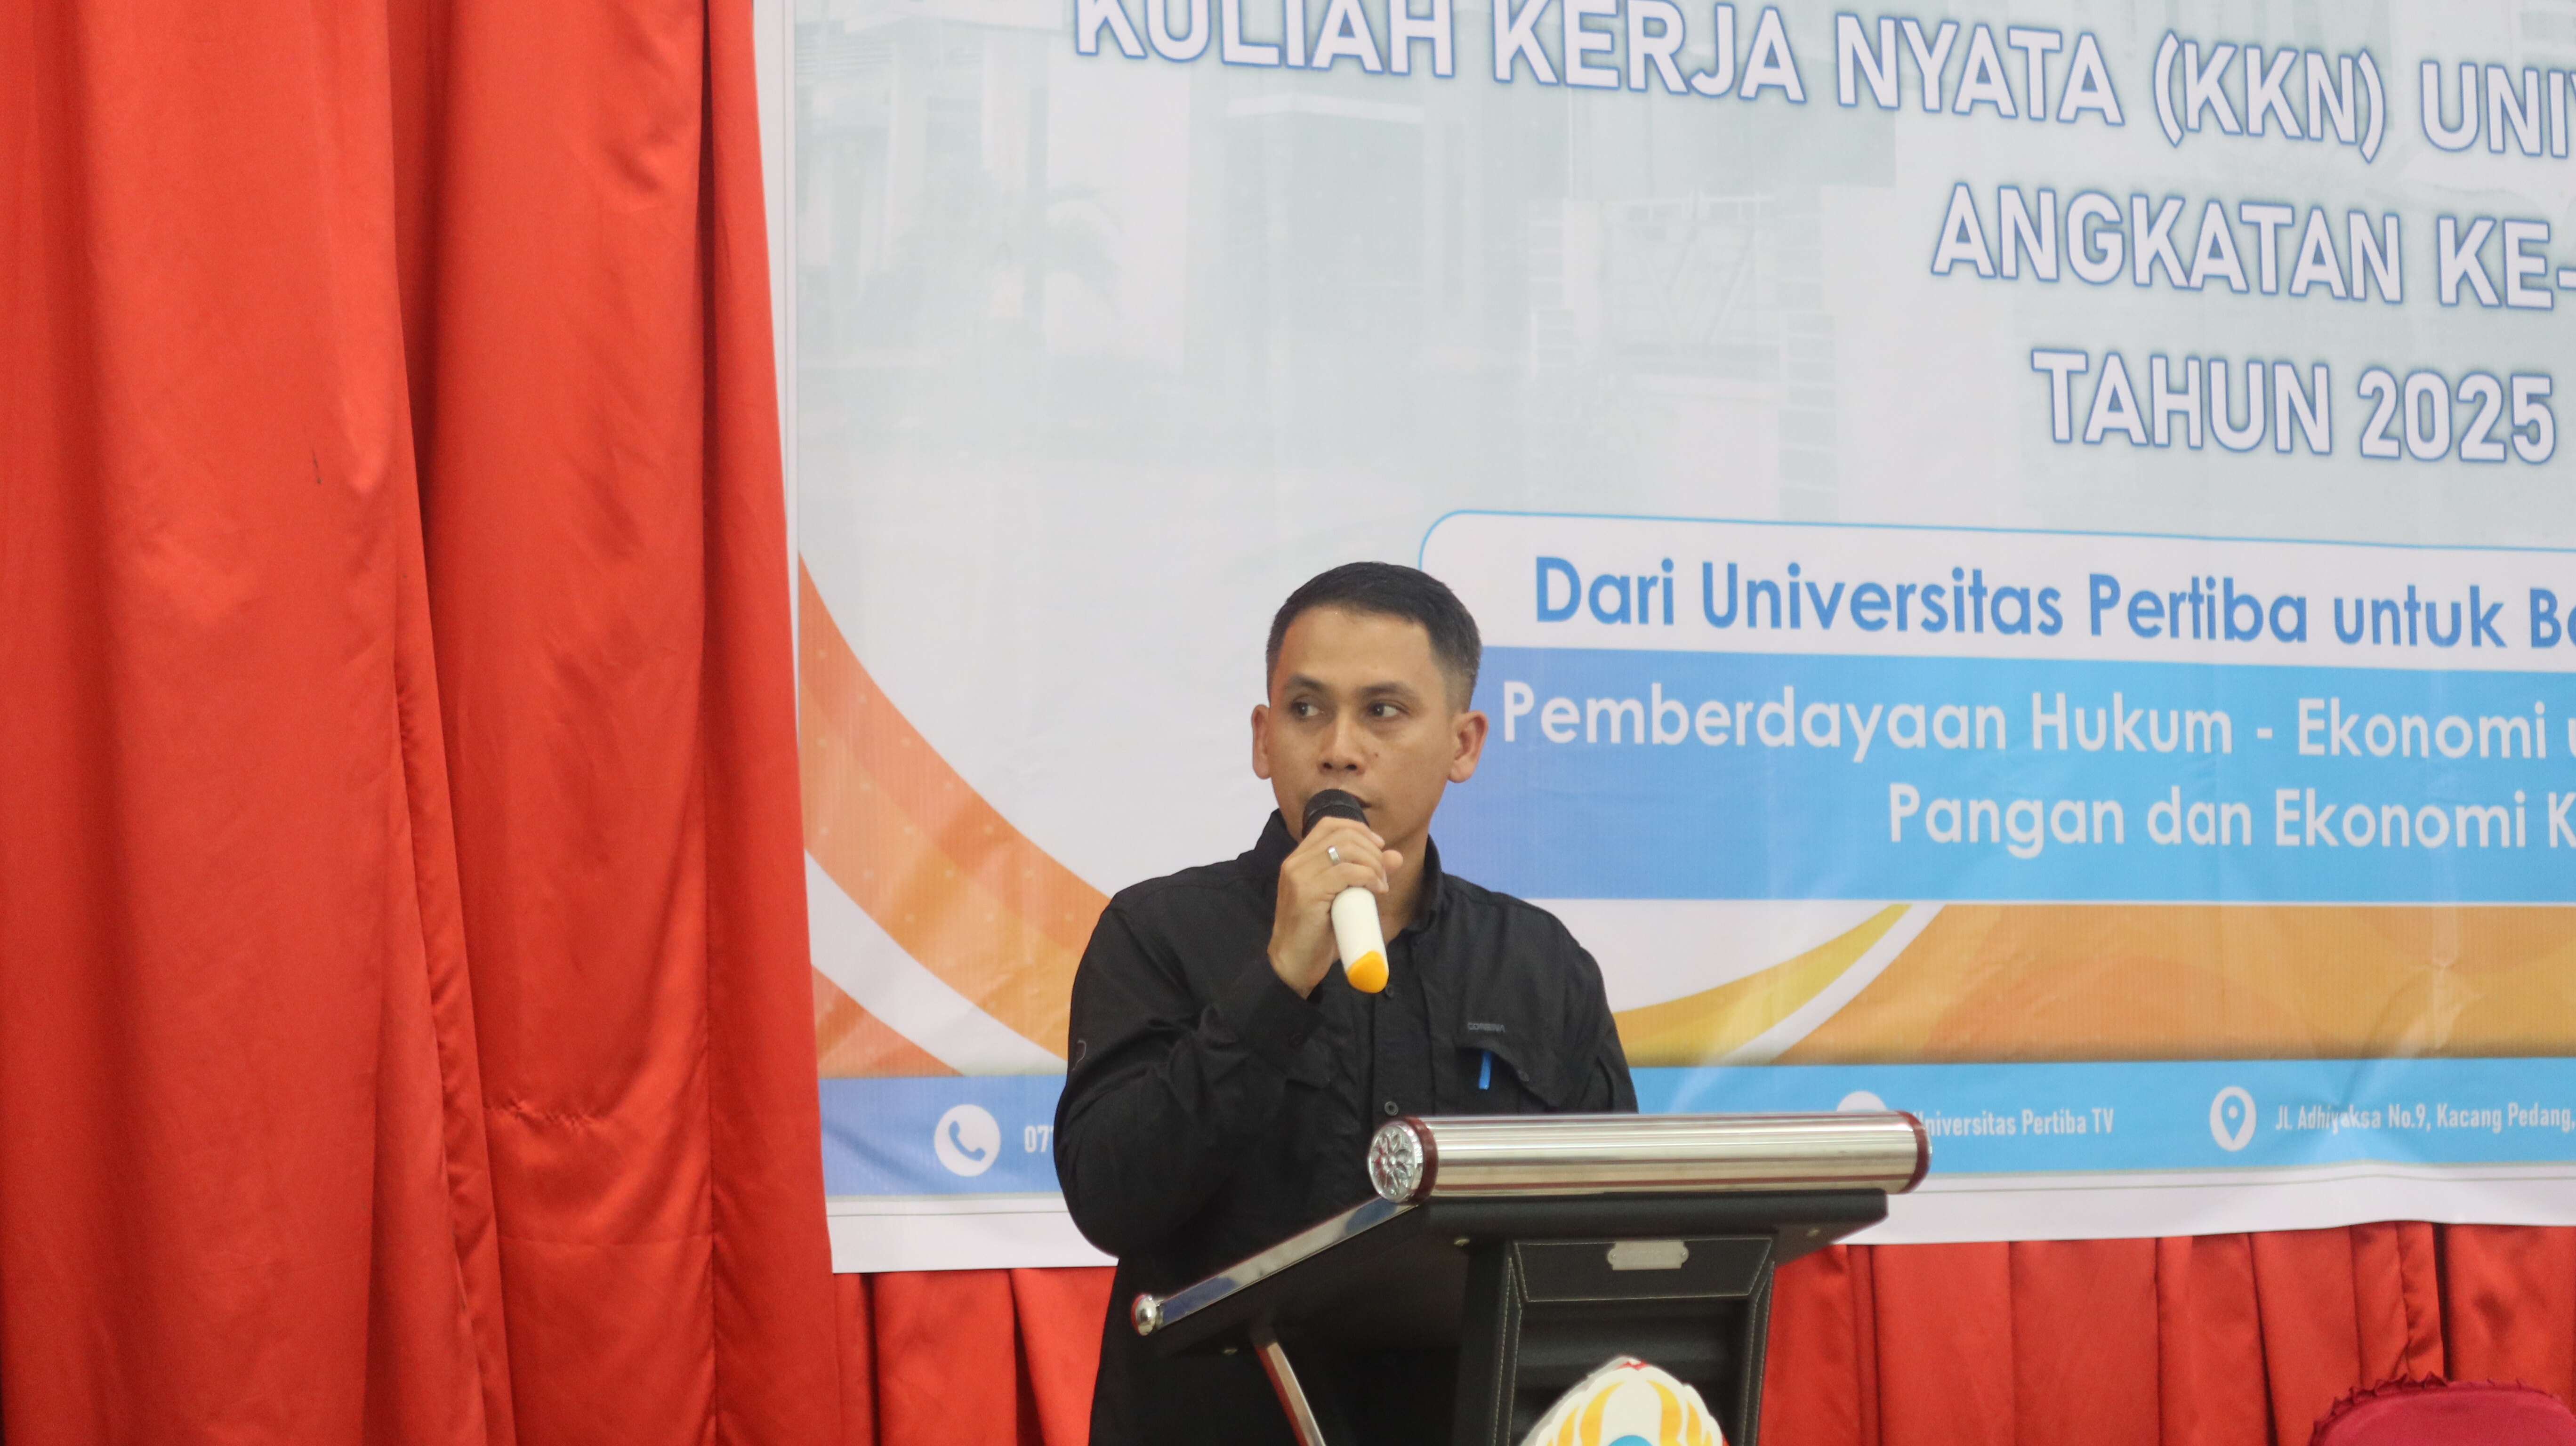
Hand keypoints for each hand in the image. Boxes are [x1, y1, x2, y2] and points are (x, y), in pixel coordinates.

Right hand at [1268, 817, 1399, 997]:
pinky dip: (1369, 876)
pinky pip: (1347, 872)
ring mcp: (1299, 876)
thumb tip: (1395, 856)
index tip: (1379, 847)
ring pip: (1346, 849)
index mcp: (1299, 860)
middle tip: (1383, 873)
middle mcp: (1295, 862)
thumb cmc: (1317, 934)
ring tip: (1380, 884)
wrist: (1293, 964)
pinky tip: (1377, 889)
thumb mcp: (1343, 898)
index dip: (1359, 829)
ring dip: (1372, 863)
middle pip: (1342, 834)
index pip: (1329, 825)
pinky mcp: (1308, 892)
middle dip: (1371, 849)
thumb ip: (1364, 876)